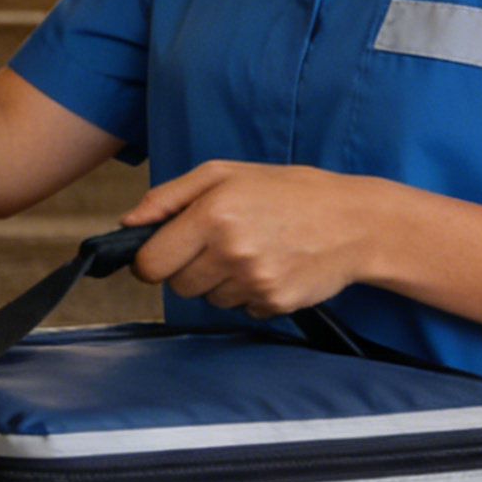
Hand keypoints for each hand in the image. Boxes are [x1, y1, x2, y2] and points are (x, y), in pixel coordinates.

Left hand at [121, 161, 395, 318]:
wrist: (353, 221)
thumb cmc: (286, 191)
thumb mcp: (223, 174)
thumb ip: (167, 197)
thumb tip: (127, 223)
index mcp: (211, 214)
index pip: (151, 262)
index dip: (152, 258)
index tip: (165, 251)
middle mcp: (230, 251)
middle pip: (177, 285)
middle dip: (187, 269)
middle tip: (216, 245)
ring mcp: (254, 281)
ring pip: (208, 299)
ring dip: (219, 281)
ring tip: (250, 251)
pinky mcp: (274, 303)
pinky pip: (240, 308)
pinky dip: (248, 293)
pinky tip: (271, 266)